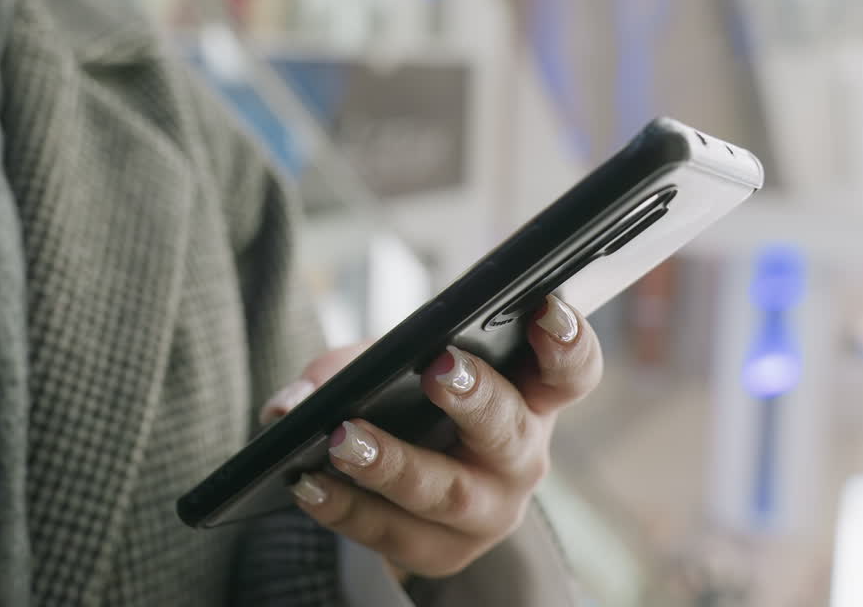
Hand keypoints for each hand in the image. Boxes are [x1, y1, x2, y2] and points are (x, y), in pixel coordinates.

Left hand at [259, 295, 601, 579]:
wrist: (407, 484)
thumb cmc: (410, 400)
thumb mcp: (389, 367)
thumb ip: (348, 368)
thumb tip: (291, 407)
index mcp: (531, 397)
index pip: (571, 372)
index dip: (568, 342)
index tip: (546, 309)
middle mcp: (522, 458)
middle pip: (510, 432)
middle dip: (476, 399)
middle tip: (438, 369)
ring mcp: (489, 513)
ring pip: (448, 494)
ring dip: (394, 464)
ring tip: (342, 439)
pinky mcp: (443, 554)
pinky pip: (394, 536)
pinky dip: (345, 507)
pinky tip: (305, 484)